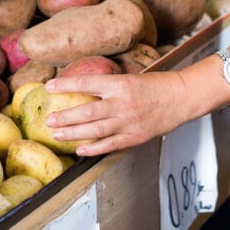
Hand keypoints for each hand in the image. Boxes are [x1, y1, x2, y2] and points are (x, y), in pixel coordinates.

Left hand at [44, 70, 190, 155]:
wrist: (181, 98)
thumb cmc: (155, 86)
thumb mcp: (129, 79)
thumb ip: (108, 87)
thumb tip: (82, 90)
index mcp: (119, 84)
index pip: (86, 82)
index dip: (66, 85)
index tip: (49, 87)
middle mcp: (122, 103)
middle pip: (87, 111)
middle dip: (65, 116)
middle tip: (48, 119)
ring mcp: (128, 122)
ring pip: (95, 129)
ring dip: (73, 133)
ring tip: (57, 134)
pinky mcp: (135, 136)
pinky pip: (110, 145)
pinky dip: (93, 149)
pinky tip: (79, 150)